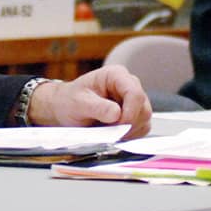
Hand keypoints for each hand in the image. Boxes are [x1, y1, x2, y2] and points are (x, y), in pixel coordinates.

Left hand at [26, 65, 151, 139]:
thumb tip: (116, 113)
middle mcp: (128, 85)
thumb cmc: (70, 101)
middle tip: (109, 131)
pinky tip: (113, 133)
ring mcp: (133, 101)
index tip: (118, 126)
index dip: (130, 112)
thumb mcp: (78, 103)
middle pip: (143, 108)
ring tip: (107, 130)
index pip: (134, 92)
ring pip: (144, 119)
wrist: (66, 108)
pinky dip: (130, 135)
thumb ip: (97, 107)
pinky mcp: (134, 115)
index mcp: (115, 75)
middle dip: (128, 124)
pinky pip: (142, 128)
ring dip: (128, 131)